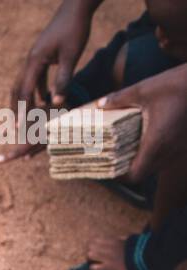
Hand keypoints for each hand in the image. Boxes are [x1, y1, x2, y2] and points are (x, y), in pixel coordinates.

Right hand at [0, 0, 99, 162]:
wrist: (76, 6)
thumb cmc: (76, 28)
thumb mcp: (71, 56)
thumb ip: (63, 80)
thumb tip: (58, 103)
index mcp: (35, 60)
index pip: (25, 92)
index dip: (22, 112)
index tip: (19, 128)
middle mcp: (31, 59)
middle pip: (18, 89)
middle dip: (16, 109)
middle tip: (15, 128)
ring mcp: (35, 56)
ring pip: (24, 83)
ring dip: (25, 101)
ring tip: (26, 118)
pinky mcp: (43, 55)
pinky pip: (35, 77)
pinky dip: (36, 91)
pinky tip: (44, 100)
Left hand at [101, 66, 186, 182]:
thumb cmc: (176, 84)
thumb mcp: (144, 89)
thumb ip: (120, 99)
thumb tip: (100, 105)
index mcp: (156, 142)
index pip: (135, 175)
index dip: (121, 176)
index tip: (111, 166)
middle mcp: (169, 150)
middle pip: (144, 174)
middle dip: (128, 169)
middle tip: (116, 157)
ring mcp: (179, 149)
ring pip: (156, 166)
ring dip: (142, 161)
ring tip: (129, 148)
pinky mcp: (184, 144)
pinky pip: (166, 156)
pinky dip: (155, 153)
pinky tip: (147, 139)